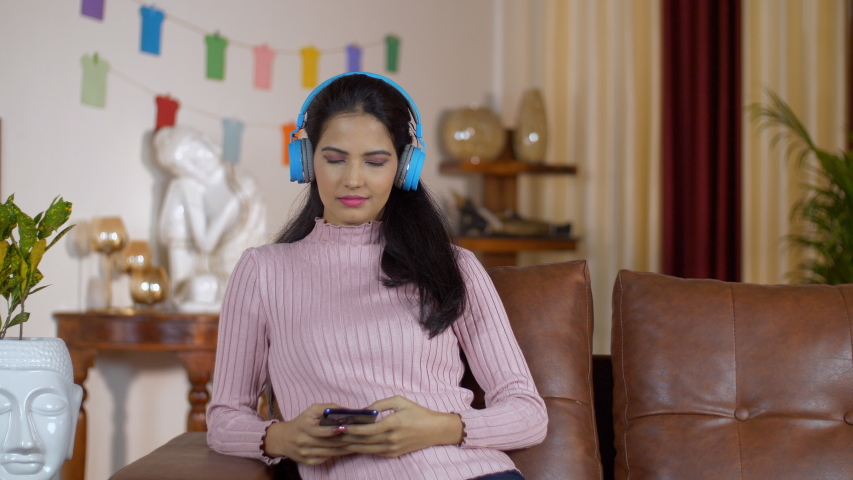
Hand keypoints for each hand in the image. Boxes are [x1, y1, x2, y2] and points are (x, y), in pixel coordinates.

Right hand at [262, 403, 353, 464]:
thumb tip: (346, 410)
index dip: (333, 430)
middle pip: (328, 443)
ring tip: (359, 442)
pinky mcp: (309, 462)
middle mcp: (304, 442)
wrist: (283, 439)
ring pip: (330, 452)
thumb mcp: (311, 410)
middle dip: (345, 439)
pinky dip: (339, 453)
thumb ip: (327, 407)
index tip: (345, 427)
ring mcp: (306, 454)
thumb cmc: (302, 422)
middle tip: (360, 435)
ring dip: (345, 447)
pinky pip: (327, 458)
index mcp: (303, 427)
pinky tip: (349, 449)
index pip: (320, 431)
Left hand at [339, 395, 463, 457]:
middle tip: (331, 435)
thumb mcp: (400, 401)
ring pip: (366, 449)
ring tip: (337, 441)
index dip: (352, 429)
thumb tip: (363, 411)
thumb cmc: (417, 412)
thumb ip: (380, 404)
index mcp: (393, 424)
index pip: (367, 430)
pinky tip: (351, 445)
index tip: (339, 427)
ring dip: (351, 446)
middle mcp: (391, 439)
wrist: (435, 430)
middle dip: (346, 438)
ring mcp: (392, 448)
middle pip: (363, 441)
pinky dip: (361, 449)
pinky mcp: (393, 454)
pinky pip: (373, 452)